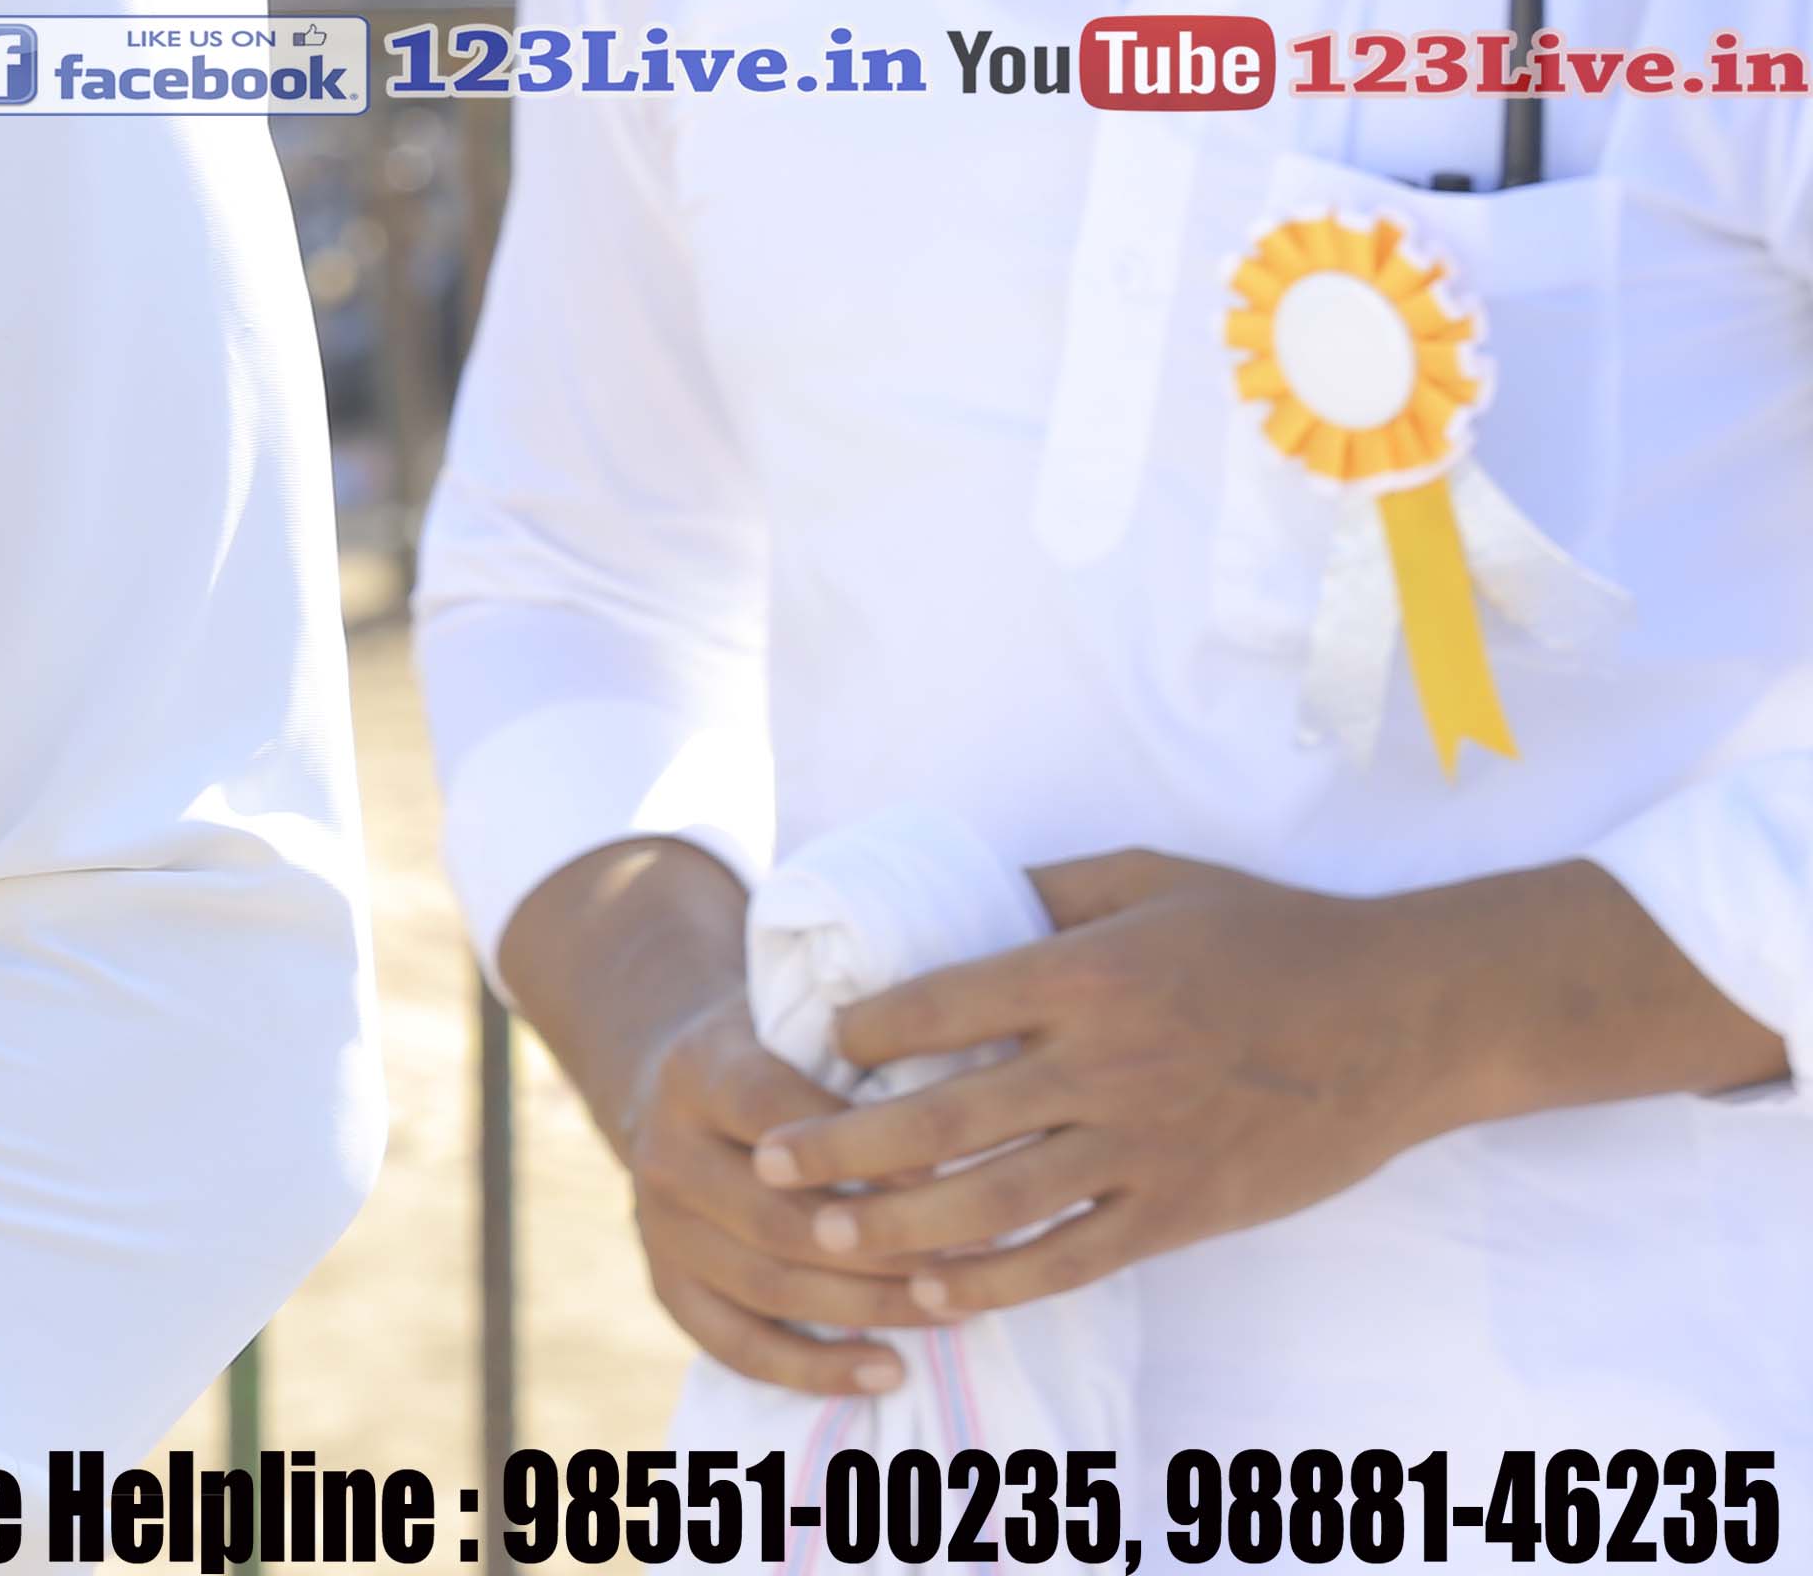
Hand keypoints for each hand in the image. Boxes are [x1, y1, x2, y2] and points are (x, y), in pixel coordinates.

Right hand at [599, 993, 931, 1396]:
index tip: (944, 1177)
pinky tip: (890, 1370)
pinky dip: (815, 1369)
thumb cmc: (780, 1059)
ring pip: (768, 1285)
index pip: (772, 1111)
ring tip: (951, 1311)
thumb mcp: (802, 1029)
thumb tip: (966, 1102)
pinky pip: (738, 1345)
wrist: (677, 1096)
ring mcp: (658, 1226)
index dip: (858, 1147)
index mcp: (697, 1071)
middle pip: (776, 1216)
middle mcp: (664, 1150)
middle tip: (974, 1259)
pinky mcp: (665, 1285)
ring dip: (869, 1307)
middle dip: (883, 1246)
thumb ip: (861, 1056)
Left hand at [762, 849, 1461, 1318]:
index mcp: (1085, 975)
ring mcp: (1145, 1148)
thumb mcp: (1148, 877)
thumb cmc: (1268, 933)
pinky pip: (1073, 1258)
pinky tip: (936, 1291)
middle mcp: (1104, 1066)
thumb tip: (948, 894)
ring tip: (825, 1235)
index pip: (937, 1006)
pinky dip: (998, 1282)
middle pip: (943, 1118)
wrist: (1401, 1017)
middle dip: (842, 1146)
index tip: (815, 1043)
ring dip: (899, 1226)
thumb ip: (1044, 889)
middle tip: (768, 1162)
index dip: (861, 1031)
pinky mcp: (1183, 1211)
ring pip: (995, 1203)